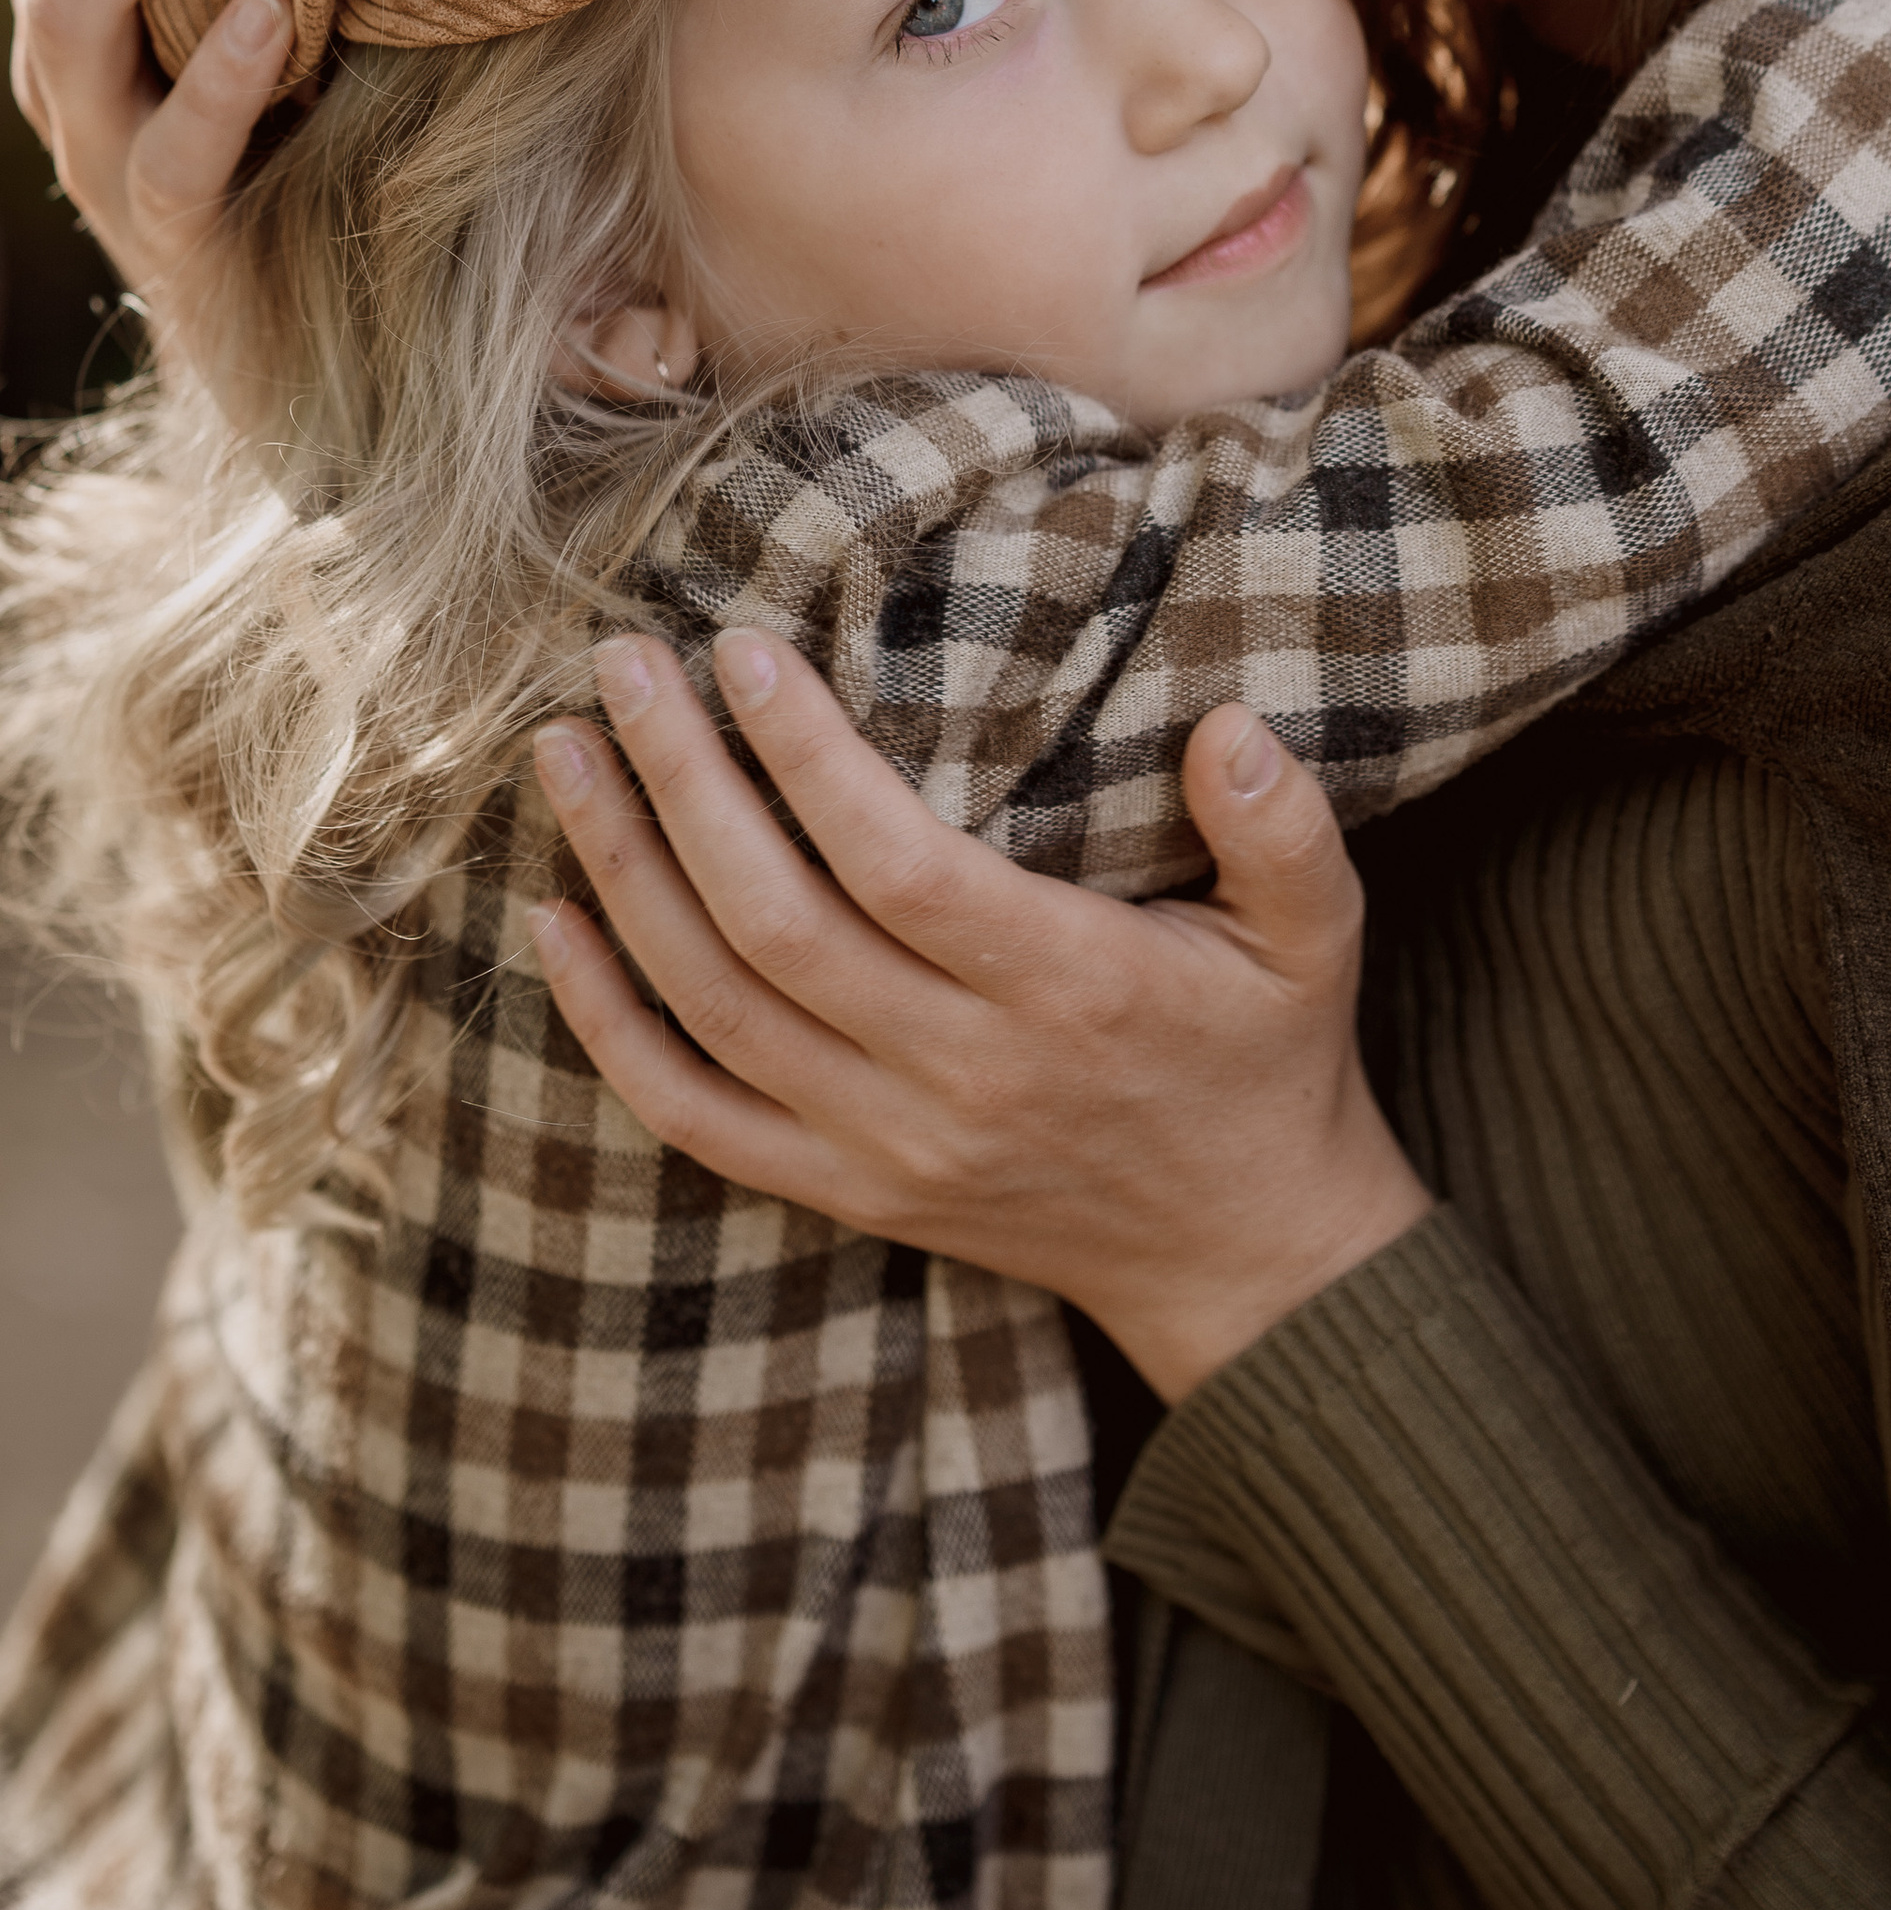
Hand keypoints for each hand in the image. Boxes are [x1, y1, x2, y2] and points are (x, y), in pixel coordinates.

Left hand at [529, 634, 1434, 1400]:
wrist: (1245, 1258)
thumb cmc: (1270, 1060)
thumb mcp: (1318, 935)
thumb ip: (1284, 830)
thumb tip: (1233, 728)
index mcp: (1067, 989)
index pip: (898, 865)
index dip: (807, 758)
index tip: (742, 650)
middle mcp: (960, 1074)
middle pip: (775, 923)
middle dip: (680, 784)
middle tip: (618, 665)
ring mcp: (889, 1144)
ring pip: (714, 1007)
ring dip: (623, 875)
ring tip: (566, 755)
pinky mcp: (848, 1191)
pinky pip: (693, 1114)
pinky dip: (610, 1024)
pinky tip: (554, 922)